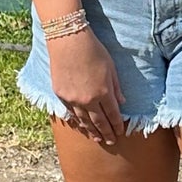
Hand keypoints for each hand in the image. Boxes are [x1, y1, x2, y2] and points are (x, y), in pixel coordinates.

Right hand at [48, 29, 125, 144]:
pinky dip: (78, 121)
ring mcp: (72, 99)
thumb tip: (121, 102)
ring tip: (97, 138)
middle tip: (111, 141)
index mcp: (103, 92)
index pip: (113, 115)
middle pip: (99, 122)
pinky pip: (71, 113)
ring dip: (92, 131)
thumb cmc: (93, 50)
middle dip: (106, 133)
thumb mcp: (111, 67)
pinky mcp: (60, 95)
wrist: (68, 40)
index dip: (117, 125)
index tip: (121, 132)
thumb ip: (116, 87)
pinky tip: (81, 125)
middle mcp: (88, 100)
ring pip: (84, 121)